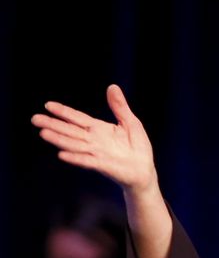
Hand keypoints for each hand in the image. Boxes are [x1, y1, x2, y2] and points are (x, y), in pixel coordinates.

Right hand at [31, 85, 157, 193]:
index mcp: (99, 129)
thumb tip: (112, 86)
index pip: (78, 118)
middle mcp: (94, 140)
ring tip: (43, 133)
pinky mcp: (103, 165)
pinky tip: (62, 154)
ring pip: (74, 145)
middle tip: (35, 118)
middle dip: (53, 124)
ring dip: (59, 139)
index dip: (64, 112)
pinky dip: (76, 158)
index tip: (48, 105)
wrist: (144, 170)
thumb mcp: (131, 122)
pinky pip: (87, 161)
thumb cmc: (137, 147)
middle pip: (70, 130)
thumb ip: (119, 106)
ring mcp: (97, 153)